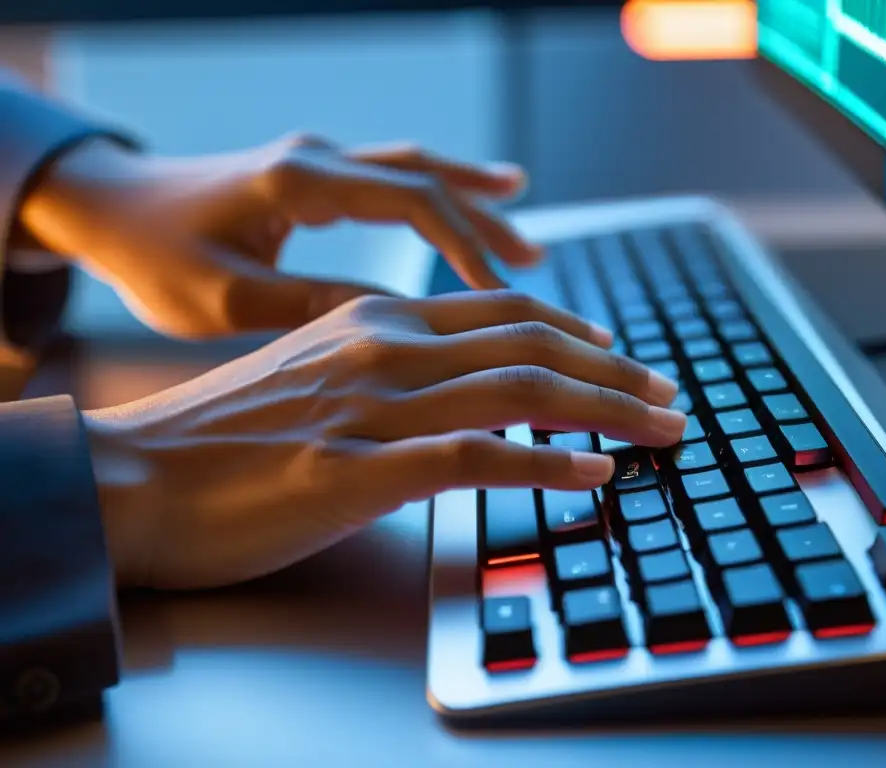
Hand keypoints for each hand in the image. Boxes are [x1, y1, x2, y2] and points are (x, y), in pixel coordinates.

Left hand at [18, 134, 539, 338]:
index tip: (503, 294)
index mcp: (297, 184)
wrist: (111, 209)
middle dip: (486, 222)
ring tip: (526, 236)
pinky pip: (392, 180)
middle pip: (426, 178)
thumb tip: (398, 325)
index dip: (466, 247)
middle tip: (537, 264)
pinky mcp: (313, 178)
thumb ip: (312, 305)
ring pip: (415, 172)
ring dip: (472, 203)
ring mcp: (317, 163)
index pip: (411, 203)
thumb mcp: (228, 301)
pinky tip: (469, 207)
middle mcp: (316, 161)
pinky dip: (438, 198)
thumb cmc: (155, 257)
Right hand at [85, 291, 684, 589]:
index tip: (621, 358)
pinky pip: (478, 457)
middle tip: (668, 397)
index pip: (504, 314)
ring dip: (606, 410)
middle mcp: (385, 348)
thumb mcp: (313, 373)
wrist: (131, 474)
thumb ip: (388, 370)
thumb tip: (458, 391)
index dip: (579, 335)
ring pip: (521, 390)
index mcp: (374, 320)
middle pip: (532, 344)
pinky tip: (593, 476)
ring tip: (659, 430)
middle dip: (616, 372)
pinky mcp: (360, 470)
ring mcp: (375, 406)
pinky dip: (546, 464)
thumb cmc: (220, 433)